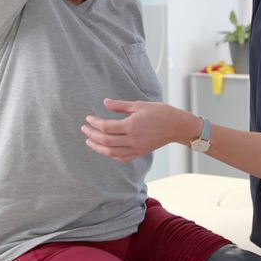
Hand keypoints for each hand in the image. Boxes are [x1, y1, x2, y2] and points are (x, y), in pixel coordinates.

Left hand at [81, 98, 200, 162]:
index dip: (95, 123)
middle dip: (92, 135)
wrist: (177, 126)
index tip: (88, 118)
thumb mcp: (139, 105)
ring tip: (89, 141)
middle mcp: (132, 139)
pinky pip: (122, 158)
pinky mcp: (140, 152)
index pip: (107, 127)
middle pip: (106, 141)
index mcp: (132, 126)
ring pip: (111, 153)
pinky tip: (105, 150)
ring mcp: (136, 148)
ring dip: (98, 148)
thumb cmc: (160, 112)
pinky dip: (111, 155)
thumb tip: (104, 102)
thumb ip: (120, 105)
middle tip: (84, 129)